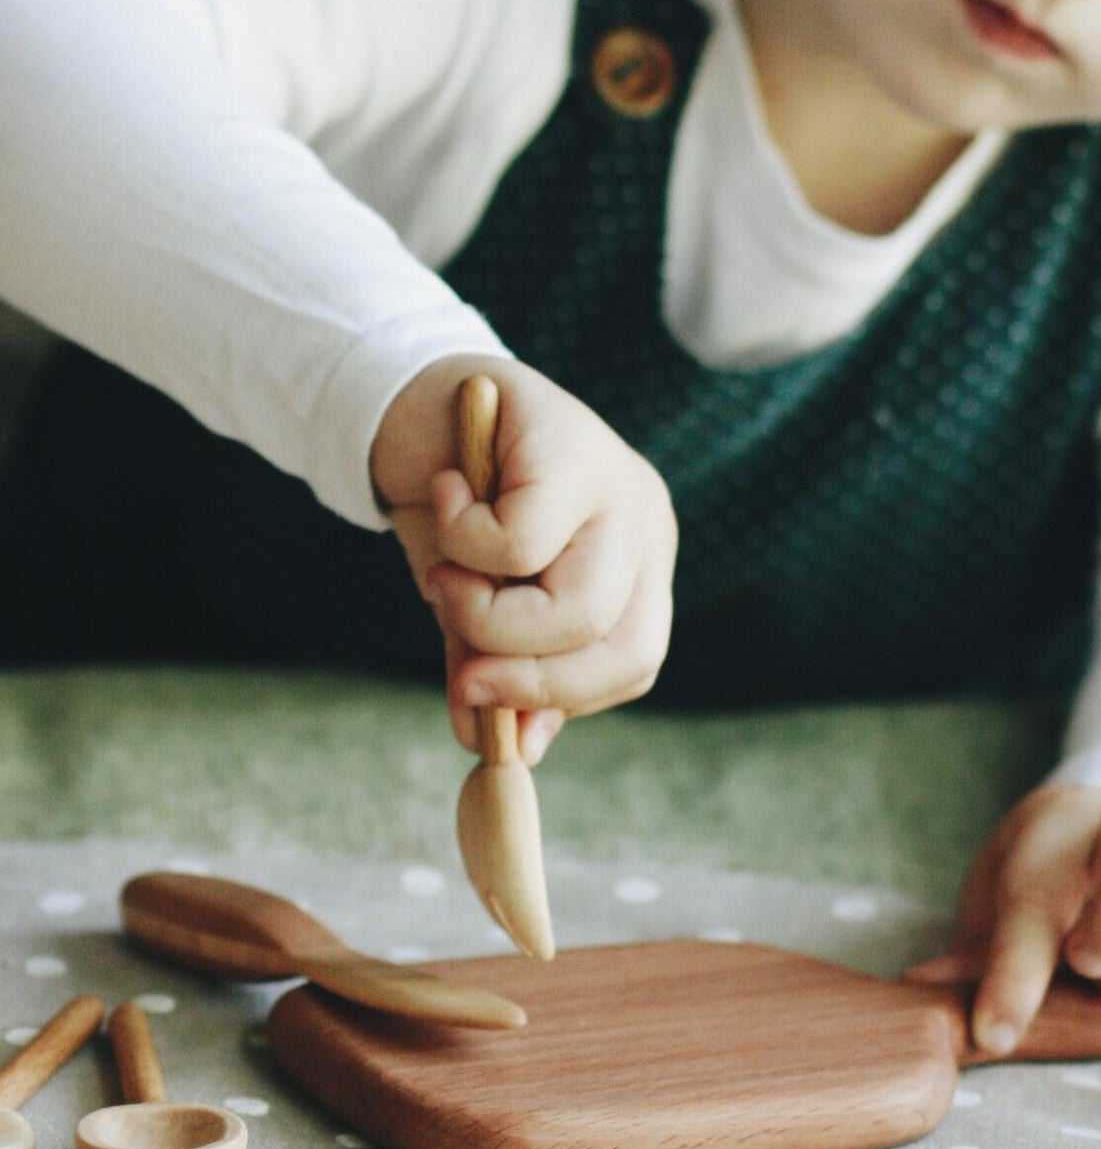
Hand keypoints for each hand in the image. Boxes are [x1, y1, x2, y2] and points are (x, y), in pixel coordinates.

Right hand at [372, 353, 676, 759]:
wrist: (407, 399)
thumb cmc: (449, 510)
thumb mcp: (474, 602)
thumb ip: (496, 667)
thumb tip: (510, 749)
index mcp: (639, 567)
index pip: (635, 660)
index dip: (563, 699)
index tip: (489, 714)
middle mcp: (644, 525)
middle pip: (620, 645)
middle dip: (528, 678)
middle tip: (460, 672)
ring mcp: (617, 482)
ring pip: (577, 608)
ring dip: (488, 618)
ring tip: (441, 580)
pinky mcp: (569, 444)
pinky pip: (517, 543)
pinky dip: (461, 542)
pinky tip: (443, 496)